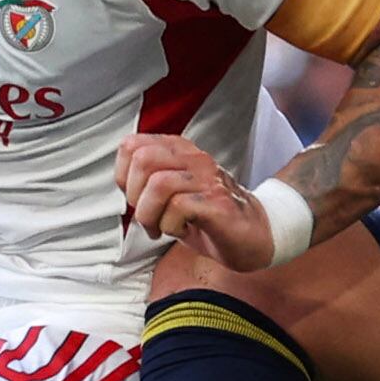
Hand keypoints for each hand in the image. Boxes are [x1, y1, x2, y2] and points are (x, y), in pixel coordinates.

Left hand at [116, 132, 285, 267]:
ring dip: (150, 215)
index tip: (135, 198)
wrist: (256, 235)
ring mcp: (208, 179)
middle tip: (147, 215)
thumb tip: (123, 184)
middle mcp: (194, 158)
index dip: (122, 177)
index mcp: (179, 151)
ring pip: (158, 184)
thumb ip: (150, 181)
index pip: (132, 145)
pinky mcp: (218, 203)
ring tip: (160, 228)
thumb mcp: (174, 193)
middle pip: (142, 160)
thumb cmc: (210, 217)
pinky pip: (178, 207)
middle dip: (134, 195)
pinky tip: (181, 231)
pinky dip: (170, 226)